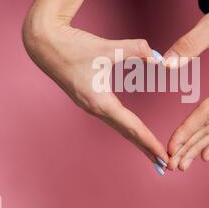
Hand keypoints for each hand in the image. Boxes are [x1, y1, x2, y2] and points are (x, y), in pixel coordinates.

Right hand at [22, 14, 168, 166]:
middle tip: (164, 164)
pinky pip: (112, 118)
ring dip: (136, 140)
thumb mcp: (104, 48)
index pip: (131, 126)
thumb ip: (133, 49)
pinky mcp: (89, 98)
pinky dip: (127, 127)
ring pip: (119, 126)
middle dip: (145, 148)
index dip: (149, 142)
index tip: (163, 157)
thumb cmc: (70, 46)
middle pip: (126, 132)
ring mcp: (90, 105)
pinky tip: (132, 129)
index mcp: (99, 102)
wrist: (44, 43)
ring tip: (151, 151)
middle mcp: (94, 108)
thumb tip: (156, 57)